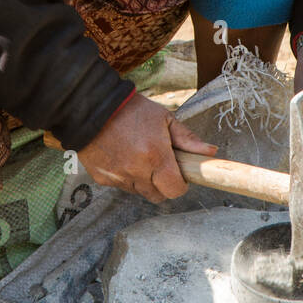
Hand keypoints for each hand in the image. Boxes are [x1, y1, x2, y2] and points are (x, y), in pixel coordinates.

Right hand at [77, 93, 220, 203]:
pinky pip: (122, 186)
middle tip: (160, 165)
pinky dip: (125, 177)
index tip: (179, 174)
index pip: (175, 190)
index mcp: (156, 156)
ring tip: (139, 156)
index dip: (180, 185)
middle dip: (163, 184)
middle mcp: (137, 172)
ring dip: (144, 181)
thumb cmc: (130, 109)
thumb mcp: (163, 118)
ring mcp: (118, 177)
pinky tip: (122, 156)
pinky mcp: (103, 179)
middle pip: (159, 196)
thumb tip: (210, 151)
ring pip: (140, 192)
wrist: (91, 106)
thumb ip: (187, 138)